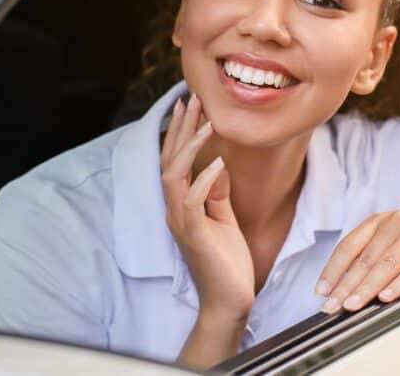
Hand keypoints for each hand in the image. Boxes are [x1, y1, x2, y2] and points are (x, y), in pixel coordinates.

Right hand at [161, 92, 254, 320]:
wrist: (230, 300)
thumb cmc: (227, 259)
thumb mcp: (223, 217)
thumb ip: (216, 192)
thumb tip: (218, 163)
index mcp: (181, 203)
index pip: (175, 160)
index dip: (180, 132)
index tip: (191, 106)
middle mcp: (175, 208)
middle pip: (170, 159)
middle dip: (181, 128)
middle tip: (192, 99)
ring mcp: (181, 221)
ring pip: (174, 175)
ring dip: (190, 147)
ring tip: (207, 122)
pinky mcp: (194, 234)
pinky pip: (192, 200)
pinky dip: (204, 179)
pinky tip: (218, 163)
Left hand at [315, 196, 399, 313]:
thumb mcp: (394, 231)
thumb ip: (375, 250)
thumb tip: (349, 281)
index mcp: (378, 222)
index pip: (348, 246)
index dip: (332, 269)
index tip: (321, 290)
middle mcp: (393, 225)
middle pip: (364, 259)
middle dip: (344, 285)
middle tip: (331, 305)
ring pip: (386, 264)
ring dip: (366, 287)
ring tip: (351, 305)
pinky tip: (386, 296)